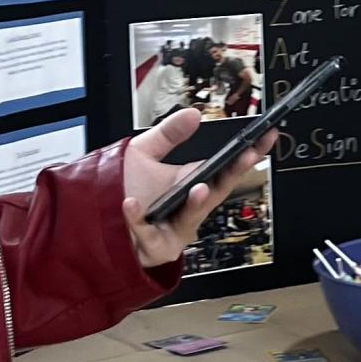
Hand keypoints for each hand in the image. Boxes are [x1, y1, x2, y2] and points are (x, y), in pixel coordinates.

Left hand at [121, 108, 278, 268]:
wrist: (96, 220)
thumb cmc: (122, 190)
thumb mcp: (143, 153)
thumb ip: (168, 133)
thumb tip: (194, 114)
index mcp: (191, 183)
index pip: (225, 169)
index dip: (246, 155)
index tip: (263, 139)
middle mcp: (189, 208)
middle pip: (217, 191)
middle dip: (232, 174)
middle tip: (246, 157)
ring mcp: (176, 229)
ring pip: (191, 218)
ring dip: (196, 203)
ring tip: (198, 187)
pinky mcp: (157, 247)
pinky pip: (150, 234)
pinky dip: (139, 219)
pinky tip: (131, 205)